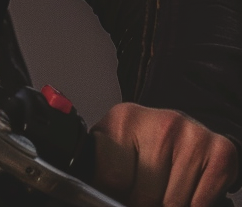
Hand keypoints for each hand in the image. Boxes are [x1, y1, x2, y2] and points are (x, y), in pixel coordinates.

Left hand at [91, 102, 237, 206]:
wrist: (179, 126)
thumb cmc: (141, 139)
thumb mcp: (112, 144)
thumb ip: (102, 168)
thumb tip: (96, 198)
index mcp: (124, 119)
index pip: (112, 178)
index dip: (112, 195)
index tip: (116, 194)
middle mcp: (161, 123)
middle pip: (144, 196)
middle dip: (140, 201)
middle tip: (142, 192)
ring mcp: (193, 137)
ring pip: (172, 204)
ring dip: (165, 204)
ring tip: (161, 189)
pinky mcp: (220, 153)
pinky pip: (200, 205)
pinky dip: (191, 205)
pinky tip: (184, 189)